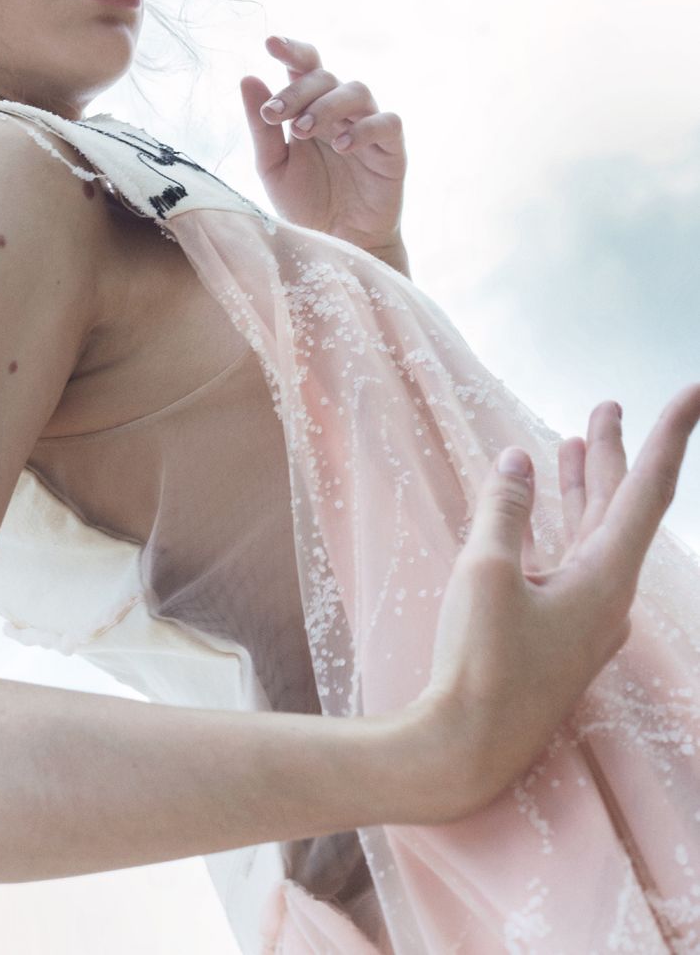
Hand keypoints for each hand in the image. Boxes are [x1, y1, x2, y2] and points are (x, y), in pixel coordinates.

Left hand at [239, 35, 406, 249]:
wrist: (336, 245)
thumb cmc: (304, 203)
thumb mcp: (273, 166)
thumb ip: (262, 127)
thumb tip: (248, 78)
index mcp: (309, 108)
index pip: (305, 66)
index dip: (292, 49)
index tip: (270, 43)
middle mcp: (340, 111)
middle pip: (326, 76)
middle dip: (297, 91)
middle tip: (275, 115)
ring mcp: (368, 126)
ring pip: (357, 90)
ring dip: (327, 106)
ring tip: (303, 131)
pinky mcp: (391, 150)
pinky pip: (387, 122)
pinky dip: (364, 129)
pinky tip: (341, 146)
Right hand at [416, 384, 699, 818]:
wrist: (465, 749)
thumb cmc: (479, 664)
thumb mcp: (486, 572)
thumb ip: (506, 509)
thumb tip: (517, 461)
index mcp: (607, 579)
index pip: (647, 491)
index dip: (669, 437)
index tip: (692, 392)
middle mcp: (607, 597)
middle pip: (620, 508)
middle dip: (615, 453)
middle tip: (608, 406)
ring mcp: (583, 619)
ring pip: (592, 535)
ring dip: (583, 486)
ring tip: (574, 440)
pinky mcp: (556, 634)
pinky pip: (568, 560)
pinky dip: (557, 523)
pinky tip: (537, 508)